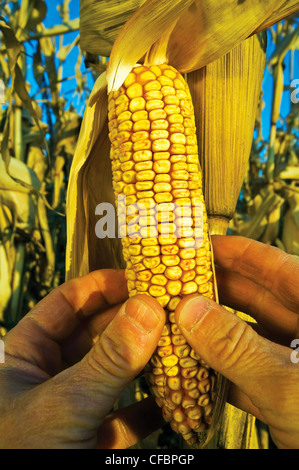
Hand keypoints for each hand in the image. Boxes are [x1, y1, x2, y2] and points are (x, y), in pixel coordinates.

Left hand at [0, 270, 164, 448]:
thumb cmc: (21, 457)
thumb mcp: (63, 406)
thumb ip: (107, 360)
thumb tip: (147, 308)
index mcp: (27, 356)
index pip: (66, 304)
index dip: (102, 285)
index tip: (141, 276)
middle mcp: (53, 376)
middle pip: (98, 333)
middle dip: (134, 320)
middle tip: (172, 306)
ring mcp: (77, 408)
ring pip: (118, 371)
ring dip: (149, 359)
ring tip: (181, 341)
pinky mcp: (97, 439)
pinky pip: (131, 412)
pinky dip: (156, 404)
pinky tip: (180, 394)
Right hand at [175, 235, 298, 448]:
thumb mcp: (288, 382)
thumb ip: (237, 346)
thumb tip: (189, 310)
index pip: (272, 265)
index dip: (233, 251)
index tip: (196, 244)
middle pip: (251, 298)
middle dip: (211, 291)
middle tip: (173, 285)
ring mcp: (292, 361)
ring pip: (243, 335)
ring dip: (209, 332)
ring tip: (173, 322)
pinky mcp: (283, 392)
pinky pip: (244, 370)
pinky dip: (217, 370)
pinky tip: (189, 368)